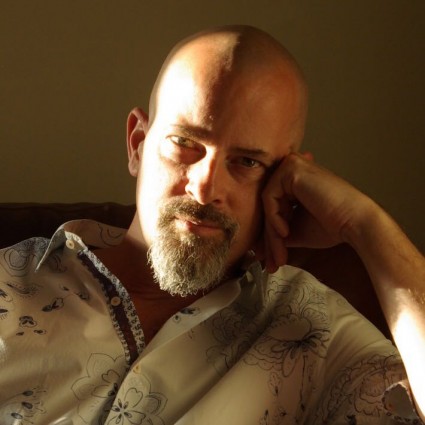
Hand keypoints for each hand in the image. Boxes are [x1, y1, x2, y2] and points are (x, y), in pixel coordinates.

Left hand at [258, 153, 375, 271]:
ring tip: (280, 254)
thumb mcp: (296, 230)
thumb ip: (276, 233)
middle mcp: (291, 170)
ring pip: (267, 204)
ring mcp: (291, 166)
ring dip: (272, 233)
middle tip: (271, 262)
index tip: (271, 258)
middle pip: (268, 207)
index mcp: (294, 182)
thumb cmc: (332, 226)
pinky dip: (274, 218)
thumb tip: (258, 249)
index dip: (271, 234)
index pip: (272, 207)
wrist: (355, 223)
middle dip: (269, 238)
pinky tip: (286, 232)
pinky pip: (270, 198)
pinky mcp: (291, 169)